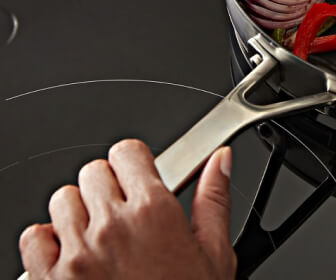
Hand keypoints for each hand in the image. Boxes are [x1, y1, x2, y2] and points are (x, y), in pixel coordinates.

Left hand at [18, 139, 235, 279]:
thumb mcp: (213, 257)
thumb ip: (214, 199)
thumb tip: (219, 160)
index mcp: (154, 213)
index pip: (127, 151)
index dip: (135, 162)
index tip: (140, 176)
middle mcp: (110, 226)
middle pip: (93, 171)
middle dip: (110, 186)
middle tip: (125, 212)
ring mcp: (76, 253)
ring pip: (62, 199)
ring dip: (79, 212)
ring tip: (101, 237)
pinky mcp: (49, 279)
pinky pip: (33, 236)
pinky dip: (48, 242)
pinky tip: (75, 257)